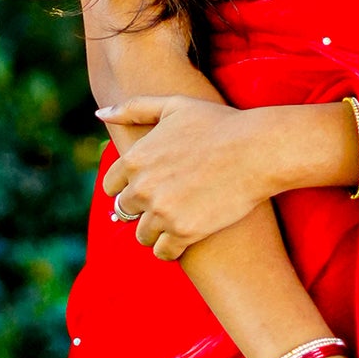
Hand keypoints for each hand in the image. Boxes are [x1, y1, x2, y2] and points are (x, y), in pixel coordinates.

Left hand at [98, 95, 352, 260]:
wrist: (257, 150)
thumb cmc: (219, 123)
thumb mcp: (174, 105)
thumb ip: (133, 108)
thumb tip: (101, 114)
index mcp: (135, 159)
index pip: (111, 187)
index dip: (129, 188)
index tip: (149, 188)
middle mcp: (142, 188)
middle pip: (126, 211)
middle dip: (143, 208)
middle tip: (168, 203)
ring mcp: (161, 212)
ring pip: (143, 235)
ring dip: (156, 230)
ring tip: (178, 220)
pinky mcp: (184, 232)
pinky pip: (164, 252)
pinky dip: (172, 248)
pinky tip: (186, 237)